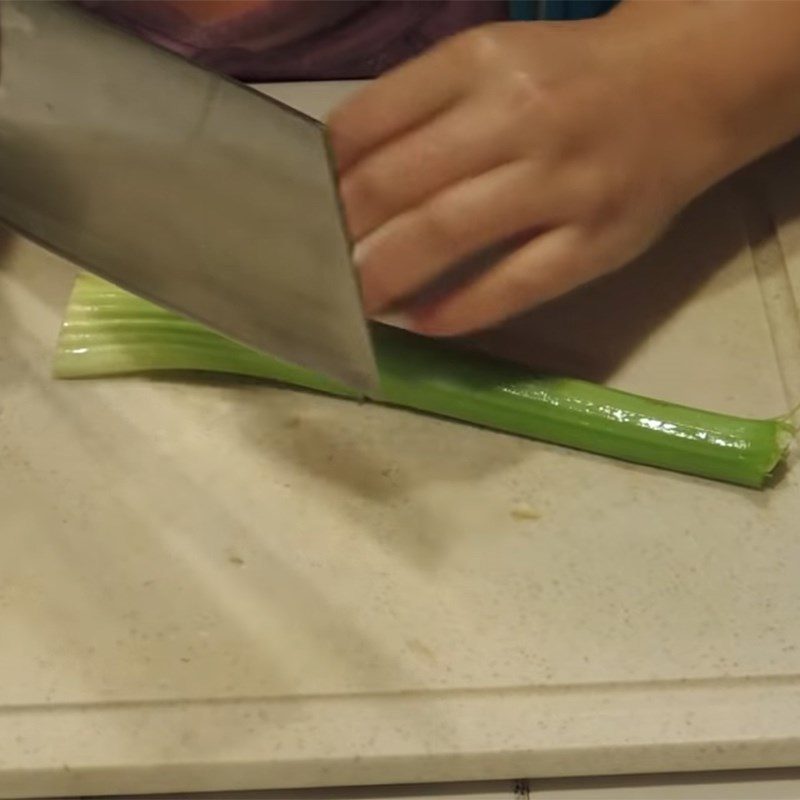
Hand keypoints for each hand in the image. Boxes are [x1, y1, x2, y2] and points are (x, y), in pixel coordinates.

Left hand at [329, 7, 791, 335]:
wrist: (685, 88)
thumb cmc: (567, 80)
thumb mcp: (489, 65)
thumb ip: (416, 109)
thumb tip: (335, 172)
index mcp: (479, 62)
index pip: (369, 122)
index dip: (319, 176)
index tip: (291, 213)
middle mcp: (520, 116)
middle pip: (397, 182)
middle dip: (339, 233)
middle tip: (305, 268)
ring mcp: (563, 182)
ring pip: (447, 234)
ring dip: (383, 275)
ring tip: (351, 300)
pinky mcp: (598, 241)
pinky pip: (516, 284)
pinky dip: (458, 309)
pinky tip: (418, 322)